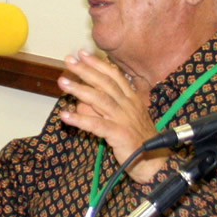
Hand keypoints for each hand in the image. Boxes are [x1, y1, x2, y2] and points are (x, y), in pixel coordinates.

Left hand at [56, 49, 169, 183]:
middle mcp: (128, 105)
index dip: (98, 63)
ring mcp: (124, 119)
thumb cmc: (138, 140)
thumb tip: (83, 100)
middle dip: (85, 70)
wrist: (154, 162)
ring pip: (99, 99)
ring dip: (79, 89)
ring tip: (62, 82)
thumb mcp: (124, 118)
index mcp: (132, 98)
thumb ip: (106, 108)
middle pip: (105, 82)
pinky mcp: (119, 134)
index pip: (114, 75)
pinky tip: (65, 115)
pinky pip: (96, 125)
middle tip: (68, 61)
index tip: (83, 54)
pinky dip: (79, 120)